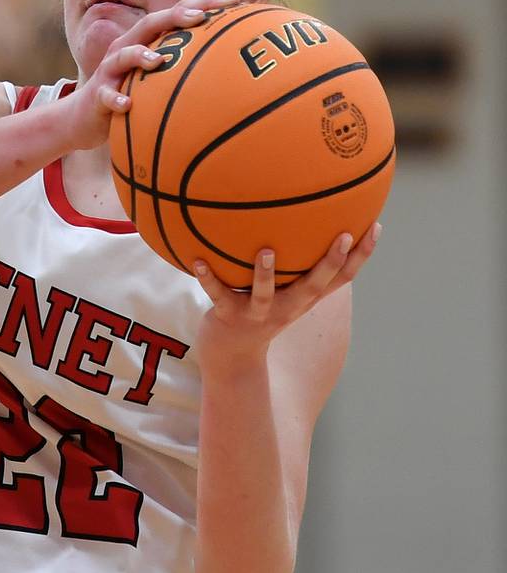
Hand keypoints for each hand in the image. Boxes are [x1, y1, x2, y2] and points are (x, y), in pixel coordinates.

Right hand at [58, 0, 238, 150]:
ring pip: (123, 55)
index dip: (203, 4)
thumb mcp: (157, 77)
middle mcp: (127, 48)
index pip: (176, 14)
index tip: (234, 2)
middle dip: (174, 17)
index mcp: (146, 41)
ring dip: (140, 55)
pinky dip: (116, 98)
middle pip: (149, 23)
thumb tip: (234, 68)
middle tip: (199, 17)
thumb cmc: (130, 94)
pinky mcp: (98, 94)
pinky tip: (127, 105)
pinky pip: (107, 95)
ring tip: (158, 61)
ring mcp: (110, 70)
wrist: (84, 117)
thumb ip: (186, 66)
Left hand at [193, 224, 381, 358]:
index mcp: (303, 298)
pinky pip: (217, 294)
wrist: (231, 354)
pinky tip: (196, 260)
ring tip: (266, 252)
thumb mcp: (283, 290)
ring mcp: (258, 313)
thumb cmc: (259, 309)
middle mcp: (287, 306)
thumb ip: (294, 263)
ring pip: (264, 294)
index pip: (341, 278)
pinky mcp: (228, 316)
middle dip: (329, 261)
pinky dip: (208, 278)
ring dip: (265, 274)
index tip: (375, 226)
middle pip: (313, 285)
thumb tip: (299, 217)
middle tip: (342, 235)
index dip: (361, 255)